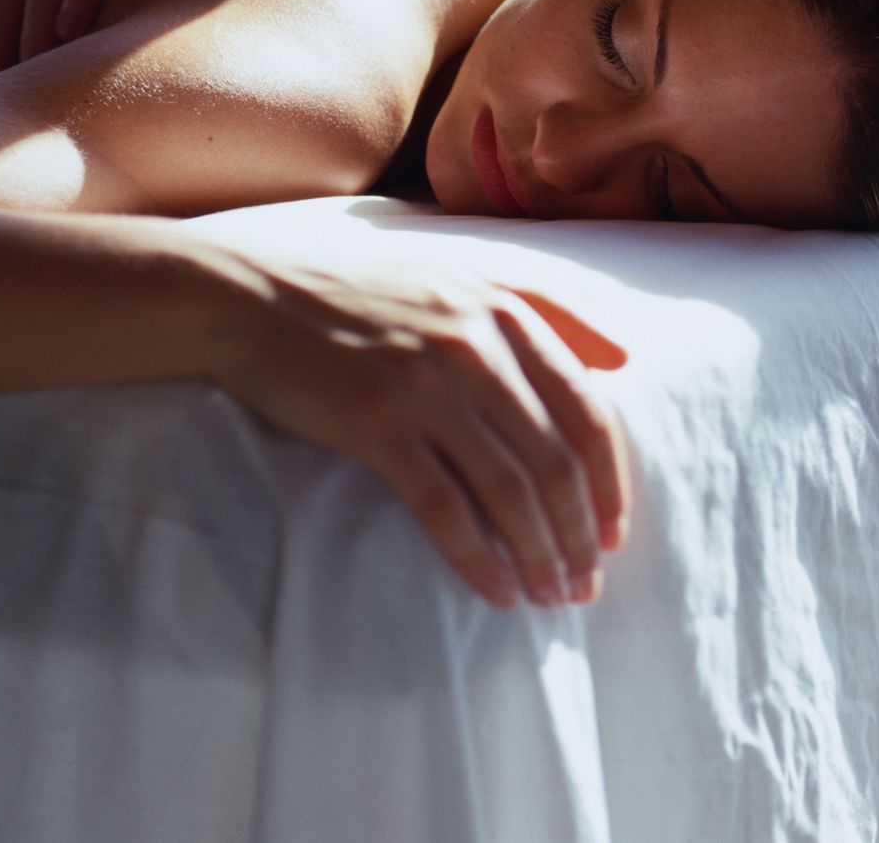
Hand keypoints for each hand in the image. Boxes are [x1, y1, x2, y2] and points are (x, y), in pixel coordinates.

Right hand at [210, 252, 630, 608]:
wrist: (256, 297)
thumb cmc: (363, 297)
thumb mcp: (461, 282)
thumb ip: (543, 312)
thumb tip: (622, 358)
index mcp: (505, 311)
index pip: (587, 409)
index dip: (610, 480)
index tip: (614, 531)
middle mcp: (477, 345)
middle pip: (556, 459)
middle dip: (580, 533)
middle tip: (585, 584)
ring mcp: (427, 384)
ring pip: (510, 490)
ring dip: (539, 555)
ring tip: (549, 596)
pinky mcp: (377, 423)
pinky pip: (444, 507)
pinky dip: (478, 557)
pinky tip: (495, 591)